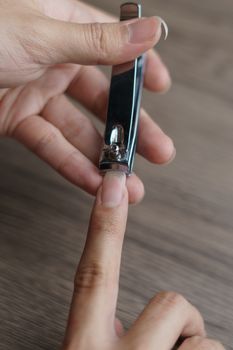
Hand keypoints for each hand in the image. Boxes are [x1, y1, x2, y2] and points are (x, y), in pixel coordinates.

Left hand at [0, 0, 174, 202]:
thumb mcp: (43, 34)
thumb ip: (99, 42)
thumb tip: (149, 31)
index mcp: (62, 25)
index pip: (112, 46)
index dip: (140, 68)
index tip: (161, 87)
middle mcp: (52, 59)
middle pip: (102, 99)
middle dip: (131, 129)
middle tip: (157, 151)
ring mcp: (35, 92)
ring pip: (78, 129)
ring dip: (103, 158)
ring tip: (126, 182)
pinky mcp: (17, 120)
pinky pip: (50, 145)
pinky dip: (71, 166)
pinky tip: (92, 182)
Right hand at [62, 171, 223, 349]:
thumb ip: (100, 335)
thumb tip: (123, 323)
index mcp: (85, 348)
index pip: (95, 273)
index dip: (106, 223)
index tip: (112, 184)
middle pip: (169, 302)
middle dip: (180, 316)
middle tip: (172, 339)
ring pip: (201, 337)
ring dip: (191, 347)